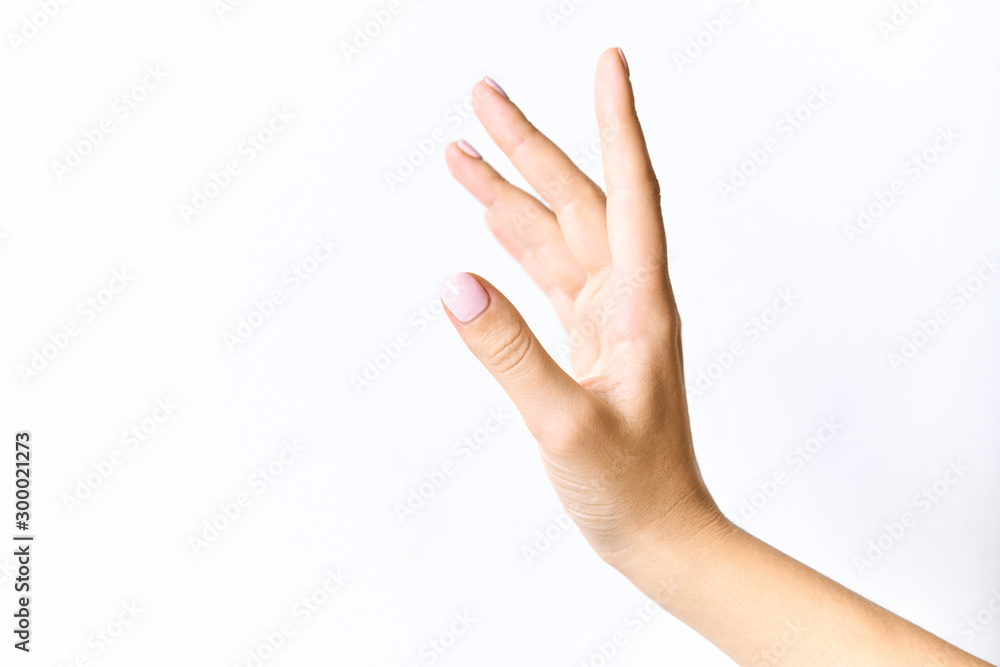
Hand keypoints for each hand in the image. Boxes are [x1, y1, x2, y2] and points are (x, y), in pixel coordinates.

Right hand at [441, 48, 723, 568]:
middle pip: (578, 200)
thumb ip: (510, 355)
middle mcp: (625, 300)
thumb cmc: (632, 489)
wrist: (662, 534)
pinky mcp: (586, 343)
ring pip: (556, 235)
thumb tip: (456, 284)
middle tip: (482, 95)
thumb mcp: (564, 425)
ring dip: (512, 191)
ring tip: (461, 149)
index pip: (630, 193)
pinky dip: (520, 241)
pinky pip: (549, 275)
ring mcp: (605, 320)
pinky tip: (495, 221)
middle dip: (530, 145)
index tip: (609, 63)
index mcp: (638, 306)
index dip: (617, 124)